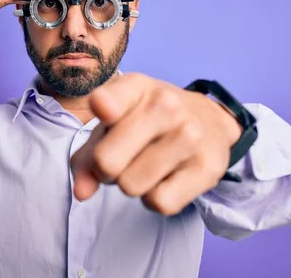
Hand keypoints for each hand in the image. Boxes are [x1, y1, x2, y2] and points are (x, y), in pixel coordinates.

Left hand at [70, 73, 242, 215]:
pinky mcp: (207, 168)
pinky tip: (165, 178)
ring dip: (130, 184)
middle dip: (104, 171)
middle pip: (107, 161)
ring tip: (144, 166)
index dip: (103, 107)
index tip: (104, 110)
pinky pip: (159, 202)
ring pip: (130, 186)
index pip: (109, 100)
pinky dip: (154, 198)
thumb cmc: (146, 122)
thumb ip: (88, 155)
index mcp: (136, 87)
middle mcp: (165, 105)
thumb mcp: (114, 124)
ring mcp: (190, 135)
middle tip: (120, 160)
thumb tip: (81, 192)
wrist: (210, 120)